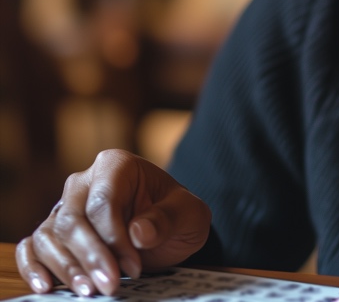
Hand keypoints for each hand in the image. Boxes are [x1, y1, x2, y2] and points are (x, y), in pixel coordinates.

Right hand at [16, 149, 210, 296]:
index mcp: (116, 165)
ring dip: (66, 268)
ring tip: (89, 292)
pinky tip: (47, 286)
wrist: (168, 228)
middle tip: (109, 286)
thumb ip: (168, 218)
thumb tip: (139, 232)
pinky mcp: (54, 232)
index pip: (103, 202)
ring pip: (50, 236)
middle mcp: (85, 182)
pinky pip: (32, 247)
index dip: (114, 239)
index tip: (133, 268)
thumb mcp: (189, 214)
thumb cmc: (176, 214)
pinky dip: (34, 267)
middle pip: (72, 219)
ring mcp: (65, 206)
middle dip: (90, 257)